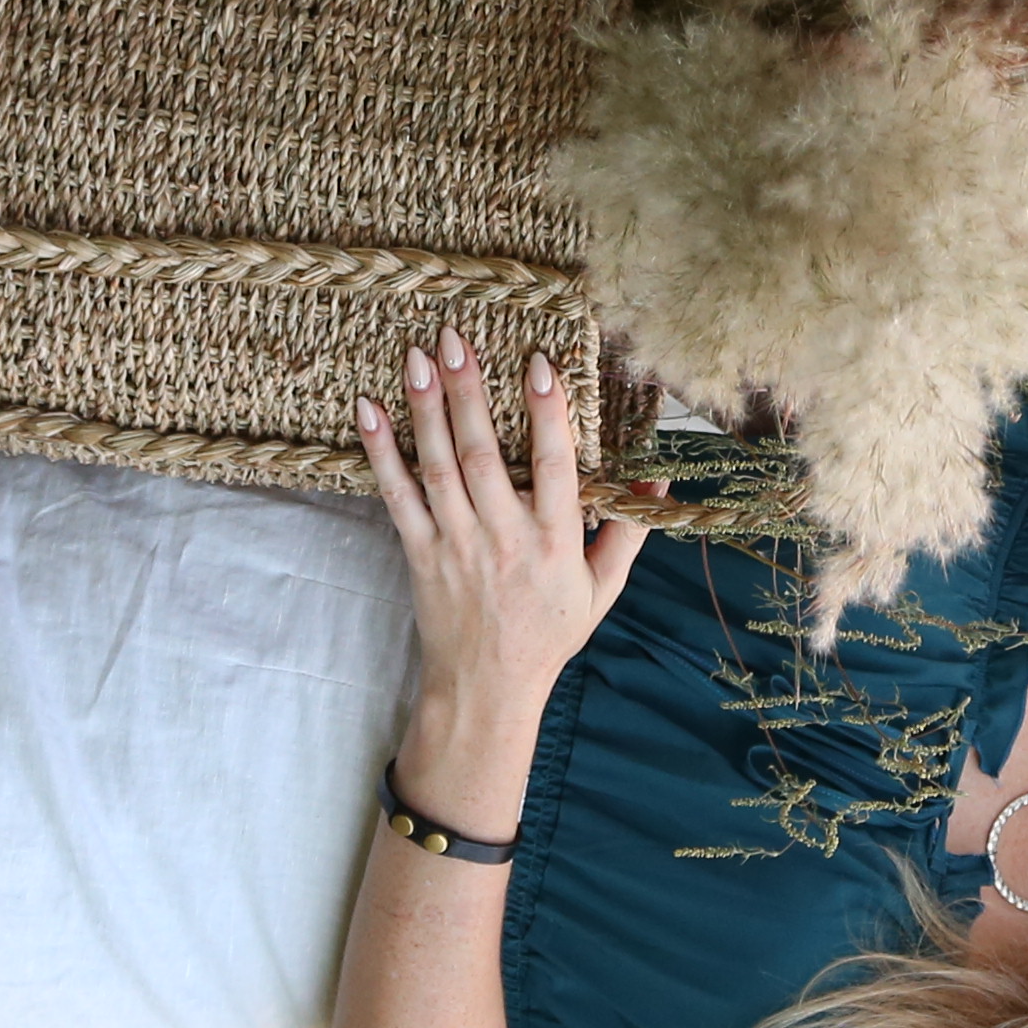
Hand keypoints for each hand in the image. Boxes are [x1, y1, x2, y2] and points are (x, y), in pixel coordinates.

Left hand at [354, 333, 648, 825]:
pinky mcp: (421, 553)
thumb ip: (628, 531)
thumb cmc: (549, 633)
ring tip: (417, 357)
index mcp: (555, 542)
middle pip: (484, 456)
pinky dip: (381, 453)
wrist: (487, 688)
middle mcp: (504, 539)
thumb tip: (659, 481)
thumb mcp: (602, 588)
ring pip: (438, 468)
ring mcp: (457, 545)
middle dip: (469, 394)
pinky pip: (397, 496)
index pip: (555, 468)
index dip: (548, 414)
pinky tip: (368, 411)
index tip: (540, 364)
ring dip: (425, 410)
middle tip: (456, 339)